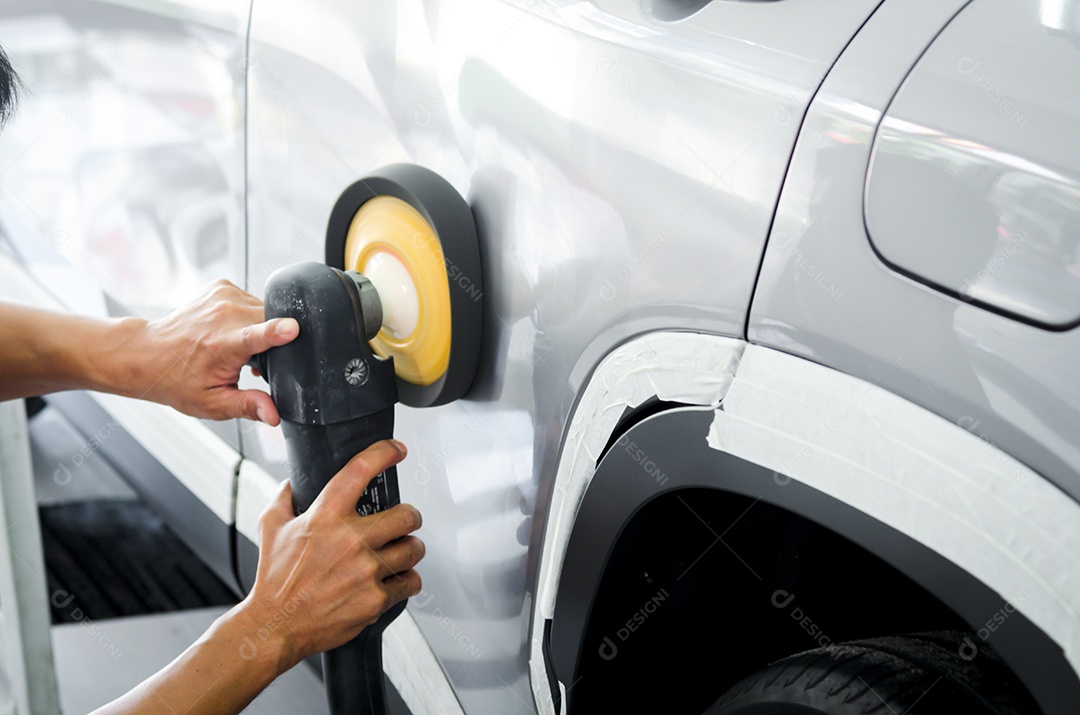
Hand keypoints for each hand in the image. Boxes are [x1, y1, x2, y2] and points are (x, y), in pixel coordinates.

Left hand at [133, 279, 297, 423]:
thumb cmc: (179, 380)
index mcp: (222, 345)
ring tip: (238, 344)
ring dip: (261, 325)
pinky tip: (233, 328)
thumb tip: (273, 415)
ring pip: (265, 308)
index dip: (277, 332)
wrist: (148, 353)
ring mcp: (222, 296)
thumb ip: (248, 407)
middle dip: (274, 339)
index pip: (256, 335)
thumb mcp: (213, 403)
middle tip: (252, 360)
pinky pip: (252, 300)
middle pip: (271, 320)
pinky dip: (250, 315)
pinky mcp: (222, 286)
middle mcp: (222, 315)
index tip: (294, 329)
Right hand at [241, 440, 423, 670]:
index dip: (385, 453)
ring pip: (413, 548)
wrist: (275, 625)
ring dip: (411, 548)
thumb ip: (283, 499)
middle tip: (403, 522)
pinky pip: (409, 582)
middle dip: (409, 517)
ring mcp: (365, 571)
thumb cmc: (274, 579)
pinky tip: (398, 579)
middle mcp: (350, 540)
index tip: (397, 450)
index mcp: (326, 516)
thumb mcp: (271, 528)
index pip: (361, 470)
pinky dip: (407, 580)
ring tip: (402, 550)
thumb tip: (291, 483)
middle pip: (407, 515)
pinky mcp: (374, 599)